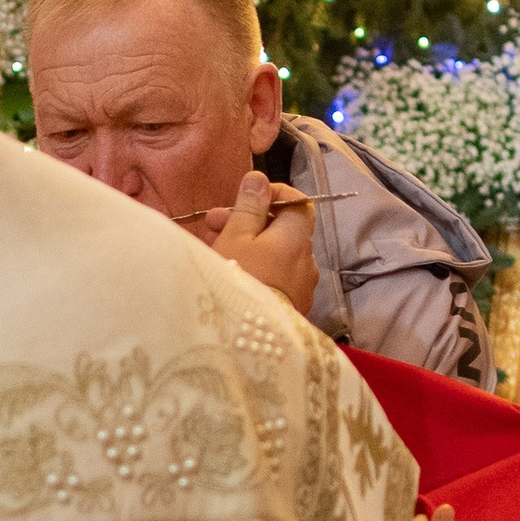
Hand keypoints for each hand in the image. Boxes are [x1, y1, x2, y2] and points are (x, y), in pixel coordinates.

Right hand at [208, 171, 317, 322]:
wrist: (242, 342)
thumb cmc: (236, 279)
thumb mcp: (235, 237)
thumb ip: (249, 206)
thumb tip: (260, 178)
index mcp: (297, 239)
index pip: (299, 202)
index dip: (272, 194)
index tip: (243, 198)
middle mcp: (307, 261)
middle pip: (283, 228)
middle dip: (249, 220)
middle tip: (212, 223)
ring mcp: (301, 287)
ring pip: (276, 253)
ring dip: (249, 243)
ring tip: (213, 246)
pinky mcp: (292, 307)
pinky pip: (276, 276)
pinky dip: (258, 266)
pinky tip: (231, 272)